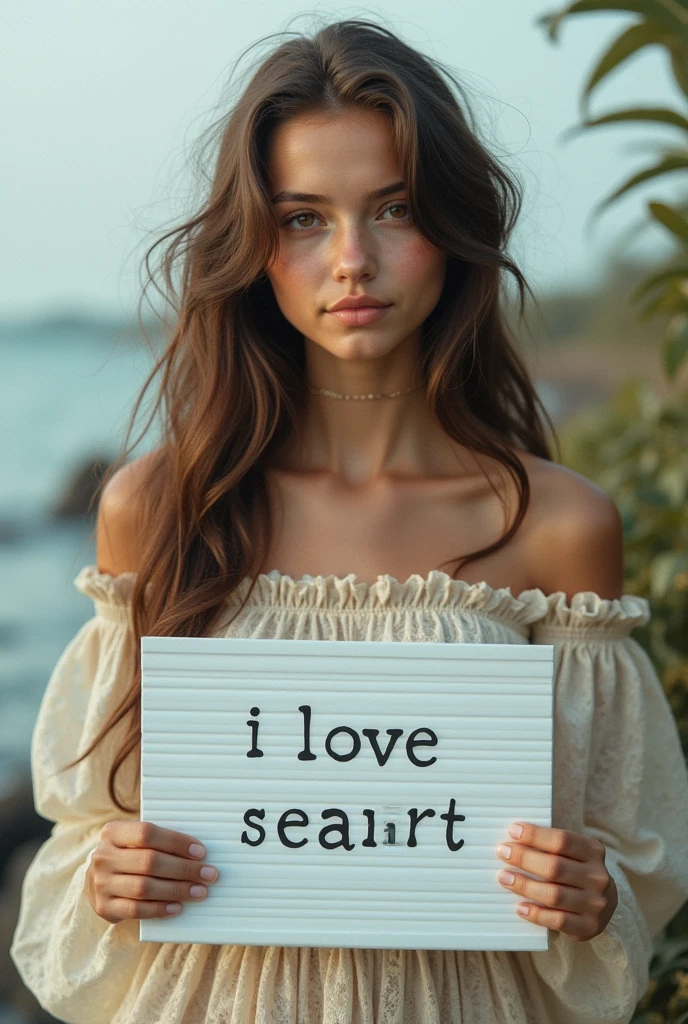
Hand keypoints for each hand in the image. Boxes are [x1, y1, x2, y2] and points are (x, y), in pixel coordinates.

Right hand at [84, 820, 219, 921]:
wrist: (97, 881)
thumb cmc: (128, 856)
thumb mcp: (135, 842)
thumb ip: (159, 841)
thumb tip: (198, 852)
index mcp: (112, 832)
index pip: (147, 833)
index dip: (176, 842)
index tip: (201, 852)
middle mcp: (103, 856)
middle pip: (149, 861)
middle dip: (183, 869)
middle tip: (208, 874)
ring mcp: (100, 884)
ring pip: (144, 887)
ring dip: (176, 890)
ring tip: (199, 891)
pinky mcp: (104, 907)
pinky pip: (136, 910)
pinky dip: (160, 909)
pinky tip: (177, 907)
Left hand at [495, 822, 617, 940]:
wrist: (604, 904)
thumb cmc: (577, 871)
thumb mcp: (573, 853)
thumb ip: (551, 845)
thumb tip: (514, 838)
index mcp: (594, 851)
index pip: (562, 840)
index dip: (535, 835)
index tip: (512, 831)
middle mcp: (597, 877)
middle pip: (555, 867)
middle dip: (524, 858)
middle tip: (503, 853)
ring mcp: (595, 903)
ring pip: (554, 895)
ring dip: (525, 886)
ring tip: (504, 877)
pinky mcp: (589, 926)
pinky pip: (558, 921)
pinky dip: (536, 914)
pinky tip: (520, 907)